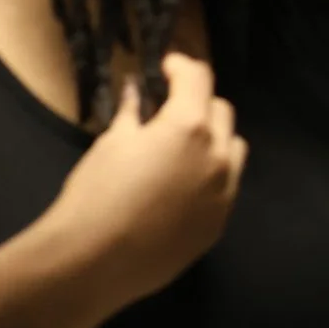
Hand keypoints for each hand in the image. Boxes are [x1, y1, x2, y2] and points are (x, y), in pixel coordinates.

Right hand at [43, 53, 247, 324]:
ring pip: (233, 150)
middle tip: (170, 108)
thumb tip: (137, 90)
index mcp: (189, 127)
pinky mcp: (219, 224)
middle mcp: (217, 156)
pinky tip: (183, 185)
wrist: (95, 260)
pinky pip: (227, 187)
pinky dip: (212, 175)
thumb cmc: (97, 194)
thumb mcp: (112, 143)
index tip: (166, 68)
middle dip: (199, 102)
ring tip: (183, 147)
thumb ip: (134, 113)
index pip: (199, 79)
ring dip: (214, 139)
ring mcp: (224, 193)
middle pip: (222, 112)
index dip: (181, 66)